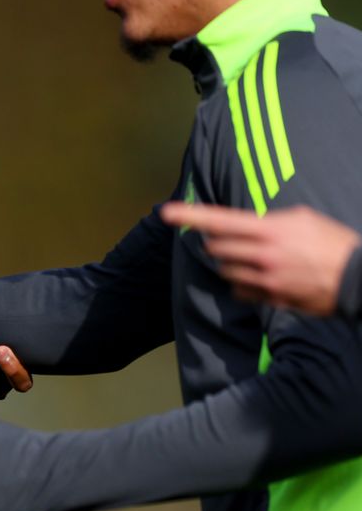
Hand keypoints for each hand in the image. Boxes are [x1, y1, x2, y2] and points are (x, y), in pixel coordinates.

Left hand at [160, 202, 359, 316]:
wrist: (356, 277)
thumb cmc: (330, 242)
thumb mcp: (303, 219)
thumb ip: (270, 221)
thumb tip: (245, 224)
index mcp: (271, 230)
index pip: (221, 220)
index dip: (191, 215)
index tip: (166, 211)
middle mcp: (262, 255)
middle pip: (216, 247)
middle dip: (219, 242)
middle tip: (236, 239)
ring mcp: (264, 279)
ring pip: (224, 270)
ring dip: (231, 262)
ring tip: (255, 258)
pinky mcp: (268, 298)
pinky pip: (238, 290)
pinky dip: (241, 282)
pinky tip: (261, 276)